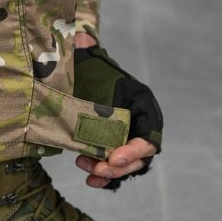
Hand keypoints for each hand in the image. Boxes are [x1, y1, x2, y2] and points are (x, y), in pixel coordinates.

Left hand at [73, 32, 162, 188]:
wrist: (71, 78)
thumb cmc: (83, 68)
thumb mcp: (86, 60)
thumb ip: (87, 52)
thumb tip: (81, 39)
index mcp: (140, 102)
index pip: (150, 132)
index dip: (136, 148)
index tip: (114, 157)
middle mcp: (137, 122)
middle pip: (141, 156)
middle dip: (120, 166)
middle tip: (98, 168)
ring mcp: (125, 138)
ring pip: (128, 166)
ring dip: (111, 174)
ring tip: (88, 170)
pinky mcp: (110, 149)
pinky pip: (115, 171)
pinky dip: (105, 180)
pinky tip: (90, 181)